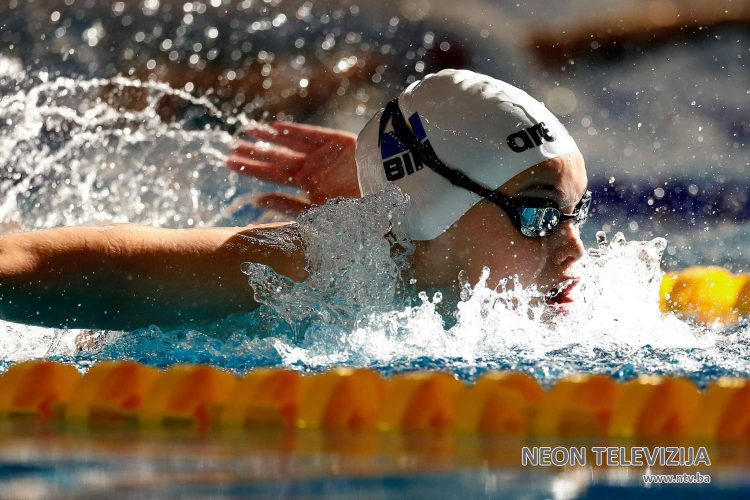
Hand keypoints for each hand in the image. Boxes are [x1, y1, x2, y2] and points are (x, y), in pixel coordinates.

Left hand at [227, 121, 360, 215]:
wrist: (388, 197)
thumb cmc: (357, 213)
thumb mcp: (320, 214)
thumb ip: (289, 207)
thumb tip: (257, 201)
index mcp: (309, 189)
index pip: (273, 179)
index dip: (251, 171)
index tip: (230, 164)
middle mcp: (313, 172)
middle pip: (277, 162)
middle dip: (253, 155)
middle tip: (229, 148)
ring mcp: (324, 156)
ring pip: (289, 146)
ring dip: (267, 140)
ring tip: (245, 131)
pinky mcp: (337, 142)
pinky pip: (310, 134)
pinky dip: (292, 131)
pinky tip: (273, 128)